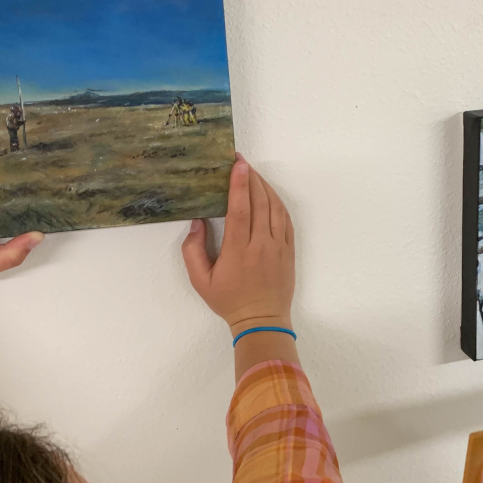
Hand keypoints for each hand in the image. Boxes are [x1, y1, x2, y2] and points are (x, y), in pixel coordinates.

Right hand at [182, 156, 294, 334]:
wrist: (262, 321)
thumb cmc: (229, 301)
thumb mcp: (200, 281)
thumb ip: (193, 251)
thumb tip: (197, 223)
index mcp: (238, 250)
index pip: (240, 210)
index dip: (239, 184)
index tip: (237, 164)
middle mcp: (261, 244)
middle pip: (259, 202)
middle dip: (250, 177)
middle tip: (240, 161)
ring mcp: (278, 246)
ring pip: (275, 207)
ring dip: (264, 186)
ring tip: (252, 173)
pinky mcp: (289, 250)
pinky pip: (286, 220)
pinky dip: (278, 202)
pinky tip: (269, 193)